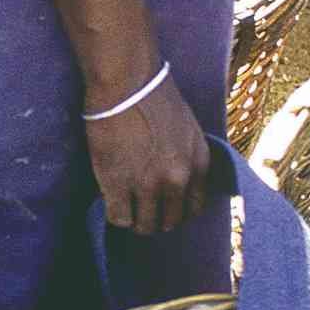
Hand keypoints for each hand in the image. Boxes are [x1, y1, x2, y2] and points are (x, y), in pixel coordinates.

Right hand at [83, 74, 211, 235]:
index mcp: (198, 163)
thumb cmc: (154, 96)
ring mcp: (147, 185)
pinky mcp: (118, 185)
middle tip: (142, 211)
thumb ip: (186, 158)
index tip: (164, 207)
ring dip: (135, 222)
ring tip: (126, 210)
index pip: (194, 208)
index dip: (177, 210)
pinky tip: (110, 203)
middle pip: (169, 221)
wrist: (127, 83)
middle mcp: (178, 179)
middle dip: (156, 219)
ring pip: (144, 225)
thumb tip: (176, 180)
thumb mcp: (187, 129)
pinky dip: (115, 215)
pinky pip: (118, 218)